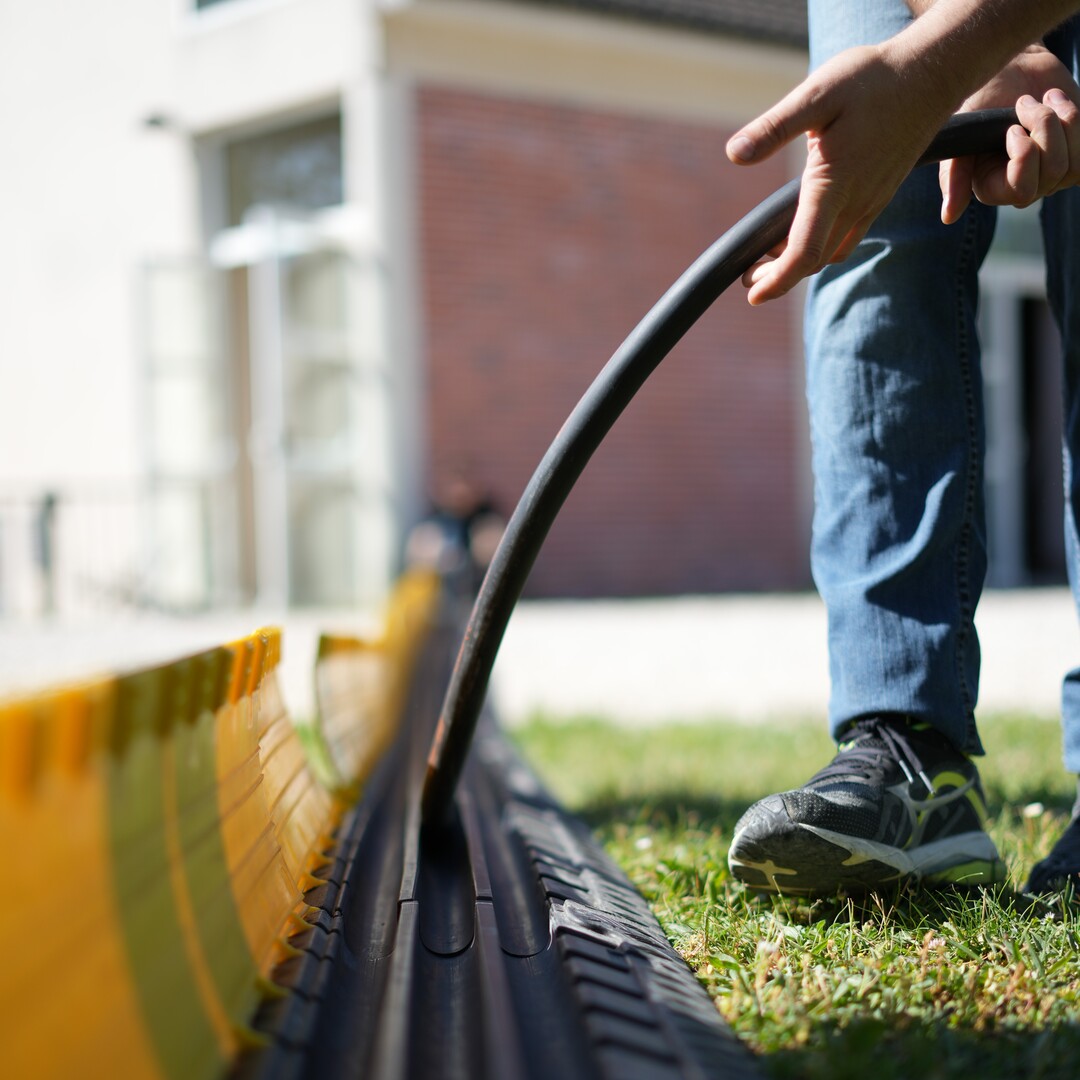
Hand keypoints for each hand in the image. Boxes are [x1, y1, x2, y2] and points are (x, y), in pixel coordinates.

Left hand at [726, 43, 954, 304]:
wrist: (932, 72)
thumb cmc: (872, 80)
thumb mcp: (817, 94)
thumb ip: (775, 128)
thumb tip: (735, 153)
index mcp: (835, 185)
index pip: (805, 252)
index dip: (777, 280)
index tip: (752, 295)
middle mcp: (857, 203)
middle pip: (816, 260)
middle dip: (781, 277)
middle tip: (750, 278)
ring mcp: (872, 201)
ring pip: (834, 251)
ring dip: (802, 262)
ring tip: (770, 259)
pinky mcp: (880, 194)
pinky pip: (848, 235)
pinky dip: (823, 245)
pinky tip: (805, 231)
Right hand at [940, 45, 1079, 222]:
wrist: (1013, 69)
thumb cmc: (982, 100)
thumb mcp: (962, 136)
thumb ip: (953, 176)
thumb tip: (949, 216)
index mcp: (994, 188)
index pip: (1023, 191)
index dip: (1025, 155)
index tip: (1011, 128)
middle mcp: (1025, 187)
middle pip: (1053, 173)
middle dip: (1044, 127)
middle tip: (1024, 103)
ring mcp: (1053, 173)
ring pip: (1074, 164)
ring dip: (1063, 121)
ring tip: (1045, 99)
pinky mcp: (1076, 154)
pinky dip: (1075, 119)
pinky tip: (1058, 102)